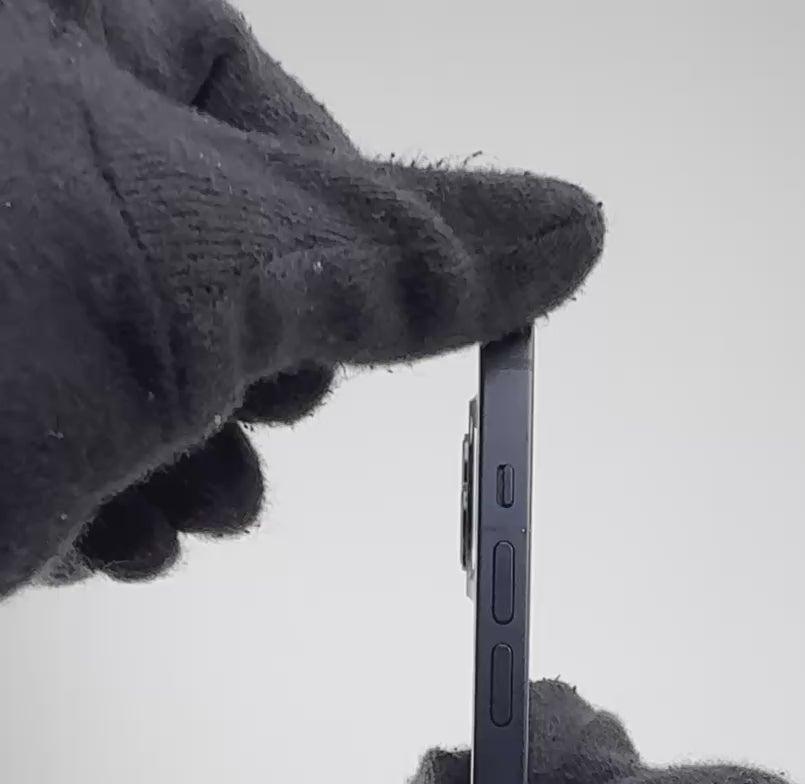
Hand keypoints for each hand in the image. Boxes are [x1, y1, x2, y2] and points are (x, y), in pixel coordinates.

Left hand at [0, 0, 601, 595]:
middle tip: (235, 413)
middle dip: (246, 377)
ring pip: (135, 366)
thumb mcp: (212, 267)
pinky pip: (56, 438)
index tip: (355, 316)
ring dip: (181, 469)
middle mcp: (10, 143)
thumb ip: (395, 253)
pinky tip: (79, 532)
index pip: (244, 85)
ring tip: (148, 503)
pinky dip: (94, 504)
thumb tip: (568, 230)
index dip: (323, 214)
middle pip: (203, 246)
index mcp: (60, 30)